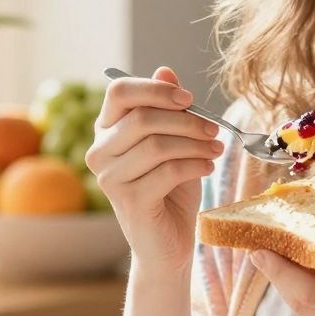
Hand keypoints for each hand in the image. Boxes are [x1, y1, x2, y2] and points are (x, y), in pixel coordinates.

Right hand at [85, 65, 222, 276]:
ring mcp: (109, 178)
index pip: (119, 92)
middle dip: (186, 121)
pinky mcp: (129, 201)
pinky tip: (208, 167)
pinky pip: (166, 171)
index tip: (189, 99)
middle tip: (214, 130)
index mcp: (106, 131)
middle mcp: (99, 152)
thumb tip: (166, 71)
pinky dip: (194, 165)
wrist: (168, 244)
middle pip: (142, 118)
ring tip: (215, 151)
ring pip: (156, 145)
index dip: (156, 90)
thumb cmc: (170, 191)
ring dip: (195, 144)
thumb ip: (168, 110)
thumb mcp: (174, 144)